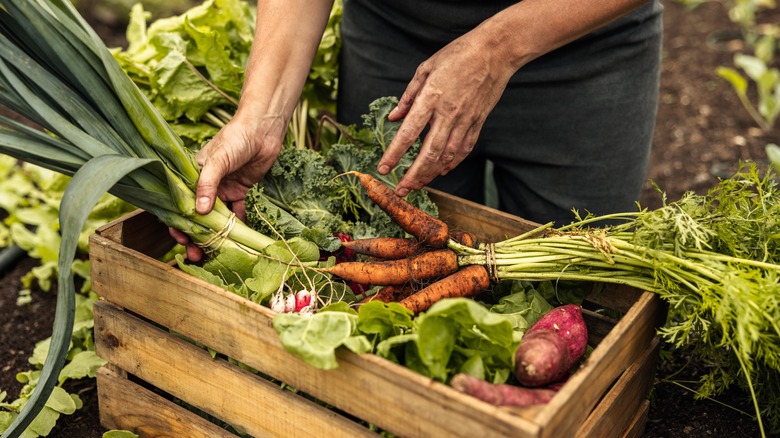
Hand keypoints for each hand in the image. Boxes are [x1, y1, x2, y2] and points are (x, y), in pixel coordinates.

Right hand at [169, 112, 286, 260]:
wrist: (263, 129)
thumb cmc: (236, 138)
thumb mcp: (218, 159)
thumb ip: (208, 184)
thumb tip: (199, 212)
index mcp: (192, 175)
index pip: (180, 204)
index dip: (179, 223)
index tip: (181, 240)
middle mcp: (205, 185)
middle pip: (197, 216)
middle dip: (197, 237)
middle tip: (197, 256)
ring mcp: (223, 189)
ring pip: (216, 218)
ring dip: (216, 236)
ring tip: (216, 254)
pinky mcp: (240, 191)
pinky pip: (237, 213)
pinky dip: (238, 225)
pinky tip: (239, 238)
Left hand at [377, 29, 515, 196]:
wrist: (495, 52)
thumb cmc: (458, 54)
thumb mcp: (426, 68)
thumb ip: (408, 96)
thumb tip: (393, 117)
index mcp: (431, 98)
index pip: (408, 133)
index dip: (394, 154)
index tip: (383, 169)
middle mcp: (448, 114)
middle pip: (428, 153)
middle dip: (413, 176)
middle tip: (401, 190)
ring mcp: (465, 120)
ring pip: (447, 156)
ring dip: (430, 174)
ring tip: (417, 185)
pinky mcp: (478, 122)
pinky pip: (463, 149)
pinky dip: (451, 163)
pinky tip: (441, 171)